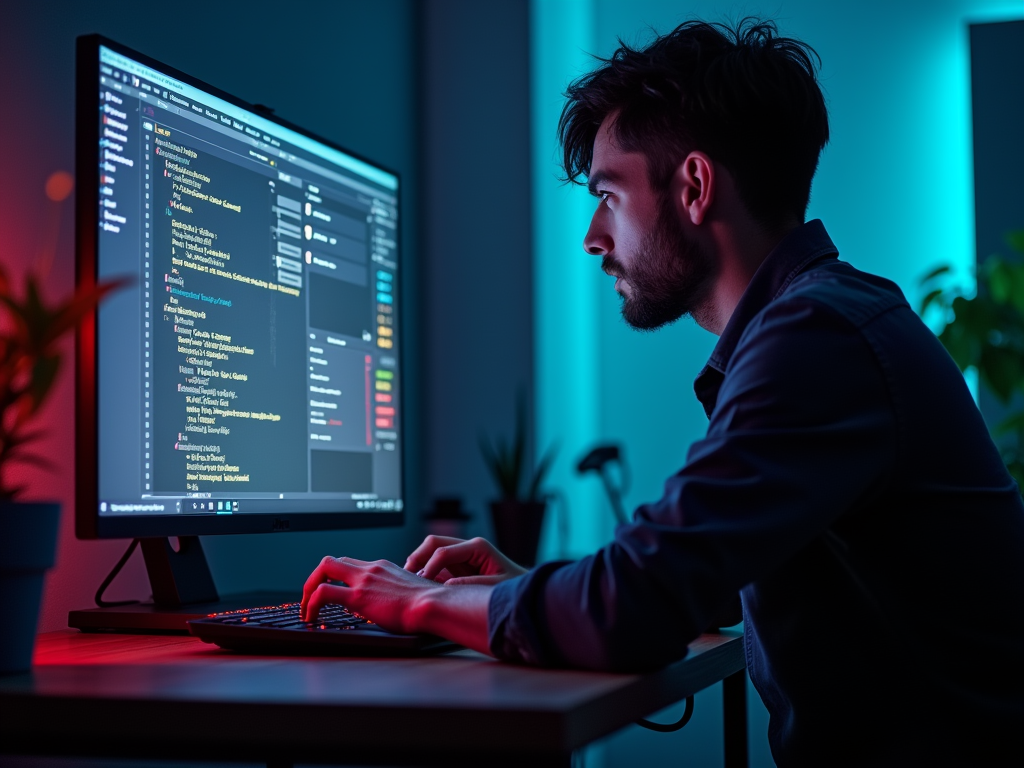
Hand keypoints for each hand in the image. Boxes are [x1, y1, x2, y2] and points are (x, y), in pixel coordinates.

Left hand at [300, 554, 494, 653]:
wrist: (435, 604)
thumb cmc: (430, 603)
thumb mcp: (410, 591)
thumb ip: (397, 592)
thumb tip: (395, 603)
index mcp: (383, 567)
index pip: (351, 563)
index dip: (336, 576)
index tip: (330, 590)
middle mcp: (371, 569)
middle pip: (333, 561)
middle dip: (316, 578)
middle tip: (310, 597)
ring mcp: (364, 580)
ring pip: (323, 569)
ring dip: (309, 589)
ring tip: (306, 609)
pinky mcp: (359, 596)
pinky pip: (323, 594)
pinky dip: (311, 604)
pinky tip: (311, 617)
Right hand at [403, 535, 527, 584]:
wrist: (526, 591)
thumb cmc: (515, 588)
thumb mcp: (498, 588)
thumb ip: (474, 585)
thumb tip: (448, 585)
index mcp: (478, 547)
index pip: (443, 551)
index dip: (429, 567)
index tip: (421, 584)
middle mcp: (468, 547)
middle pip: (433, 543)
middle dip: (417, 558)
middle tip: (406, 577)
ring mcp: (462, 556)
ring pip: (431, 552)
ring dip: (419, 565)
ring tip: (409, 582)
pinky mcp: (459, 566)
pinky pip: (436, 566)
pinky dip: (426, 574)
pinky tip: (420, 587)